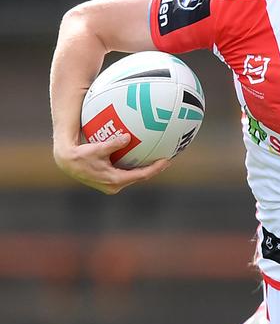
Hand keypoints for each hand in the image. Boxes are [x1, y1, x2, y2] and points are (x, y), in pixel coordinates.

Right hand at [54, 134, 169, 193]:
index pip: (141, 176)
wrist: (67, 163)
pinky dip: (134, 167)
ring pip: (133, 177)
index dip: (155, 169)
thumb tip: (127, 137)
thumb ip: (113, 144)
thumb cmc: (81, 155)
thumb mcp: (97, 149)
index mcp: (115, 180)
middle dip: (153, 169)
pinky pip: (126, 174)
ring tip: (157, 160)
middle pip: (140, 177)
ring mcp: (112, 185)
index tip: (166, 161)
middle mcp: (115, 185)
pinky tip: (140, 158)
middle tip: (166, 159)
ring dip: (144, 169)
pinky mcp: (109, 181)